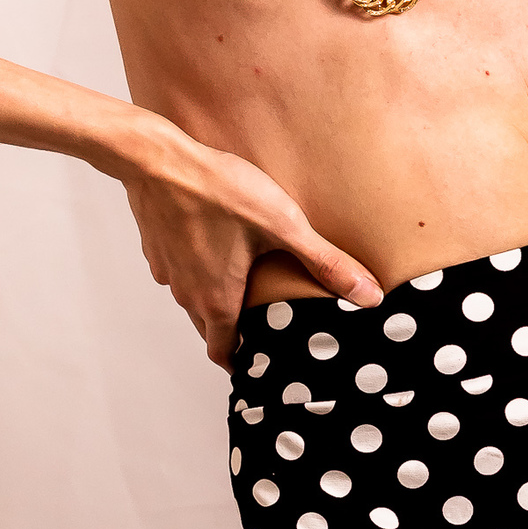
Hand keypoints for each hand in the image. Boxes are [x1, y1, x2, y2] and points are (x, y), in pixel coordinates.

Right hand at [113, 121, 381, 369]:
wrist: (158, 160)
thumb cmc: (219, 191)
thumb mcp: (284, 226)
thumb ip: (325, 262)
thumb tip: (369, 296)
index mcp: (217, 299)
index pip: (224, 351)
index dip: (242, 363)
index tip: (259, 367)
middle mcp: (187, 293)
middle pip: (210, 326)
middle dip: (233, 332)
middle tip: (261, 327)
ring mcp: (168, 270)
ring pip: (193, 296)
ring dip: (215, 296)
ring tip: (243, 282)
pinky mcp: (158, 245)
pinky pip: (180, 268)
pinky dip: (197, 267)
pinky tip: (216, 244)